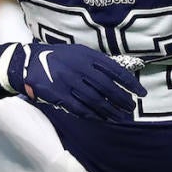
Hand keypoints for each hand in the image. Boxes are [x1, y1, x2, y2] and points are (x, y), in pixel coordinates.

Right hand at [9, 43, 146, 121]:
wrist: (29, 63)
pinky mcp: (59, 95)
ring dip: (111, 111)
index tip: (141, 93)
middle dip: (122, 100)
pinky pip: (80, 108)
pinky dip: (94, 115)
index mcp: (87, 56)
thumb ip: (98, 62)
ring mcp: (69, 82)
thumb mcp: (79, 52)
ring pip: (96, 100)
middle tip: (132, 108)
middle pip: (107, 88)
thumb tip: (121, 75)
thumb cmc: (59, 57)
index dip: (130, 83)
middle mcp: (80, 68)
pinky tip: (103, 119)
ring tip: (121, 117)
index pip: (115, 70)